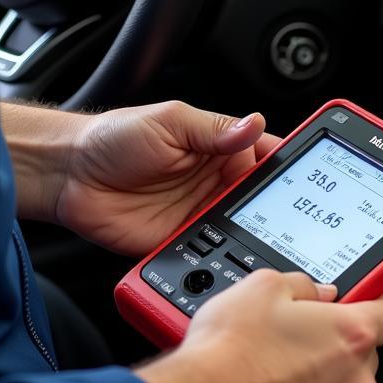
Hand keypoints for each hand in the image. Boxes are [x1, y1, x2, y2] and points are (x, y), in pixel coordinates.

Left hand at [57, 101, 280, 255]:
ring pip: (241, 230)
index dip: (291, 166)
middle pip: (262, 198)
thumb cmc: (113, 138)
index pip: (266, 156)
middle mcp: (214, 181)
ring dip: (255, 235)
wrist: (69, 175)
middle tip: (298, 219)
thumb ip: (214, 129)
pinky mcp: (180, 243)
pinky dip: (221, 259)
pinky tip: (230, 260)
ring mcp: (199, 214)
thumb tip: (255, 123)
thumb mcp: (170, 122)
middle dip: (281, 208)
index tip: (313, 177)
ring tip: (272, 242)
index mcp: (218, 147)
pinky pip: (209, 254)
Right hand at [135, 271, 382, 382]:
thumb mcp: (264, 285)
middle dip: (338, 346)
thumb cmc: (231, 349)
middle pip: (365, 356)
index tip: (369, 305)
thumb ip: (304, 284)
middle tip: (298, 338)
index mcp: (351, 334)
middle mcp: (355, 381)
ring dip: (321, 382)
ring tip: (277, 371)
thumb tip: (317, 292)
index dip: (380, 305)